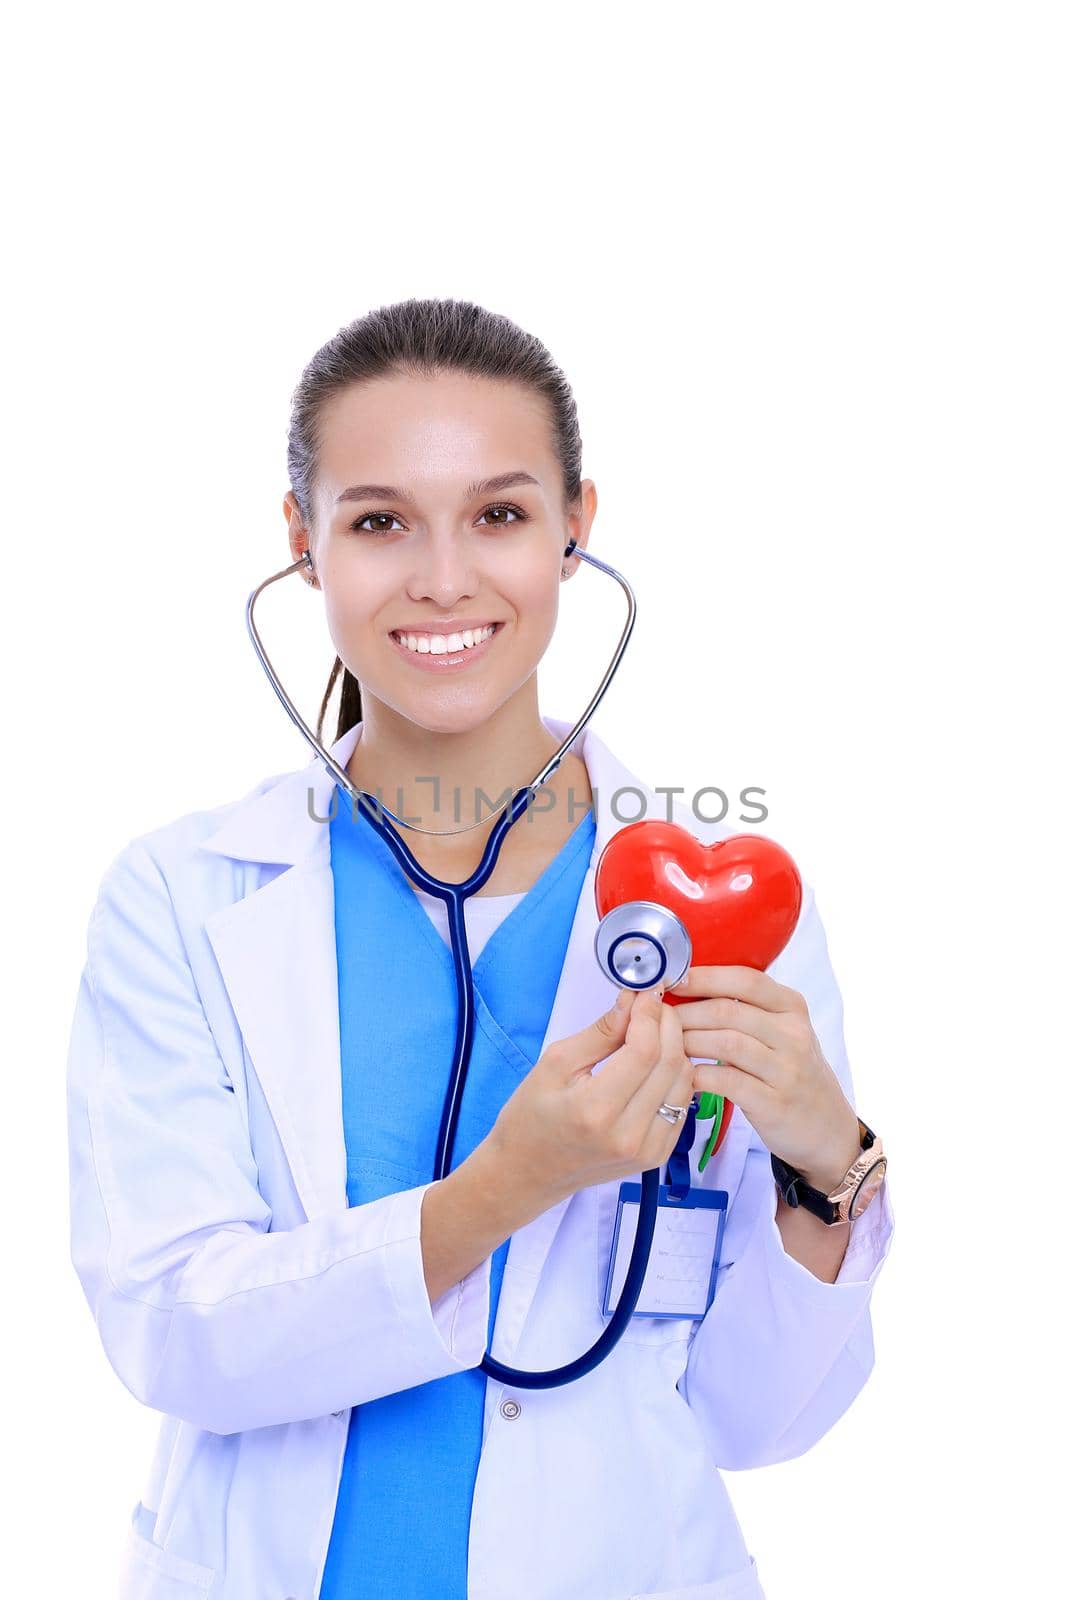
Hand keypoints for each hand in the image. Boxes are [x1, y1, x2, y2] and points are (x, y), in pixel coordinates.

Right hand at [488, 986, 696, 1210]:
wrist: (528, 1172)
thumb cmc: (531, 1117)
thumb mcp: (555, 1064)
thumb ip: (600, 1032)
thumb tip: (633, 1001)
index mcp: (596, 1111)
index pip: (645, 1051)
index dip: (650, 1014)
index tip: (646, 992)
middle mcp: (629, 1135)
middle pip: (671, 1063)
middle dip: (668, 1024)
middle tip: (652, 1004)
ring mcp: (648, 1150)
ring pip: (684, 1081)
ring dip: (675, 1047)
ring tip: (652, 1030)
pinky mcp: (658, 1155)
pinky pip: (682, 1103)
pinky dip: (675, 1074)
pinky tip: (655, 1061)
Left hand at [667, 965, 861, 1192]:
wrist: (827, 1129)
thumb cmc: (790, 1072)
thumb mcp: (781, 1031)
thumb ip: (745, 1009)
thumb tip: (685, 986)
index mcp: (792, 1007)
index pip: (745, 979)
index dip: (703, 977)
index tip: (671, 980)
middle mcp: (793, 1033)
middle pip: (727, 1010)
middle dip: (685, 1012)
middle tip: (655, 1019)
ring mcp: (787, 1069)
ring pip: (725, 1043)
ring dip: (687, 1042)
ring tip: (662, 1047)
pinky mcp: (775, 1103)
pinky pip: (727, 1081)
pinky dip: (698, 1075)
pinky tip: (682, 1076)